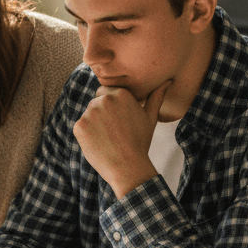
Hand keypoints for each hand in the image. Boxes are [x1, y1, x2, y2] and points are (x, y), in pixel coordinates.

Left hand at [74, 80, 170, 197]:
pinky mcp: (79, 126)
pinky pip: (80, 127)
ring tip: (108, 138)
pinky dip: (86, 135)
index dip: (112, 106)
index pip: (106, 92)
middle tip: (114, 131)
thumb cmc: (140, 142)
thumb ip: (156, 97)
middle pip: (96, 102)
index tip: (118, 120)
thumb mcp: (150, 117)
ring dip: (94, 123)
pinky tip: (98, 144)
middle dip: (102, 113)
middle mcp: (104, 99)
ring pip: (88, 115)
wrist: (127, 167)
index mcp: (121, 94)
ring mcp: (90, 112)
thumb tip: (167, 81)